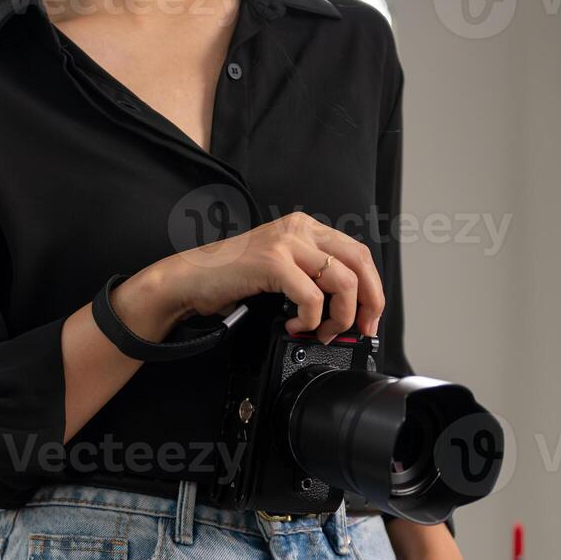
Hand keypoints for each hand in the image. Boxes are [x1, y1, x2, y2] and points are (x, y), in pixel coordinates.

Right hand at [119, 212, 385, 344]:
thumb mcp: (278, 268)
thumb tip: (344, 307)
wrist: (188, 280)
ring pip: (342, 281)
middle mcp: (299, 228)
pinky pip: (312, 296)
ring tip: (319, 331)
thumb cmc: (227, 279)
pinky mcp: (273, 261)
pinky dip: (310, 319)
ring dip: (338, 316)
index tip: (368, 318)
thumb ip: (309, 275)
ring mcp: (286, 242)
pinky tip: (294, 326)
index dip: (372, 289)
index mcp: (304, 228)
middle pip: (360, 263)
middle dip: (368, 303)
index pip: (358, 254)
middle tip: (359, 329)